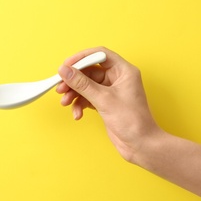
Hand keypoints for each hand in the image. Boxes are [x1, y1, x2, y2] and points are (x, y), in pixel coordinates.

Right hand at [57, 46, 161, 160]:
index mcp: (123, 71)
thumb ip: (82, 84)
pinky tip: (77, 114)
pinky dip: (80, 105)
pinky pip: (87, 98)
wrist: (140, 145)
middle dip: (73, 80)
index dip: (81, 58)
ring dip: (74, 94)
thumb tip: (65, 71)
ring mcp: (110, 91)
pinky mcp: (105, 103)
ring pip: (86, 86)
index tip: (66, 66)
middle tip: (60, 88)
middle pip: (89, 71)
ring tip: (65, 103)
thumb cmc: (132, 121)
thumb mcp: (103, 100)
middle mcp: (117, 78)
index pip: (100, 55)